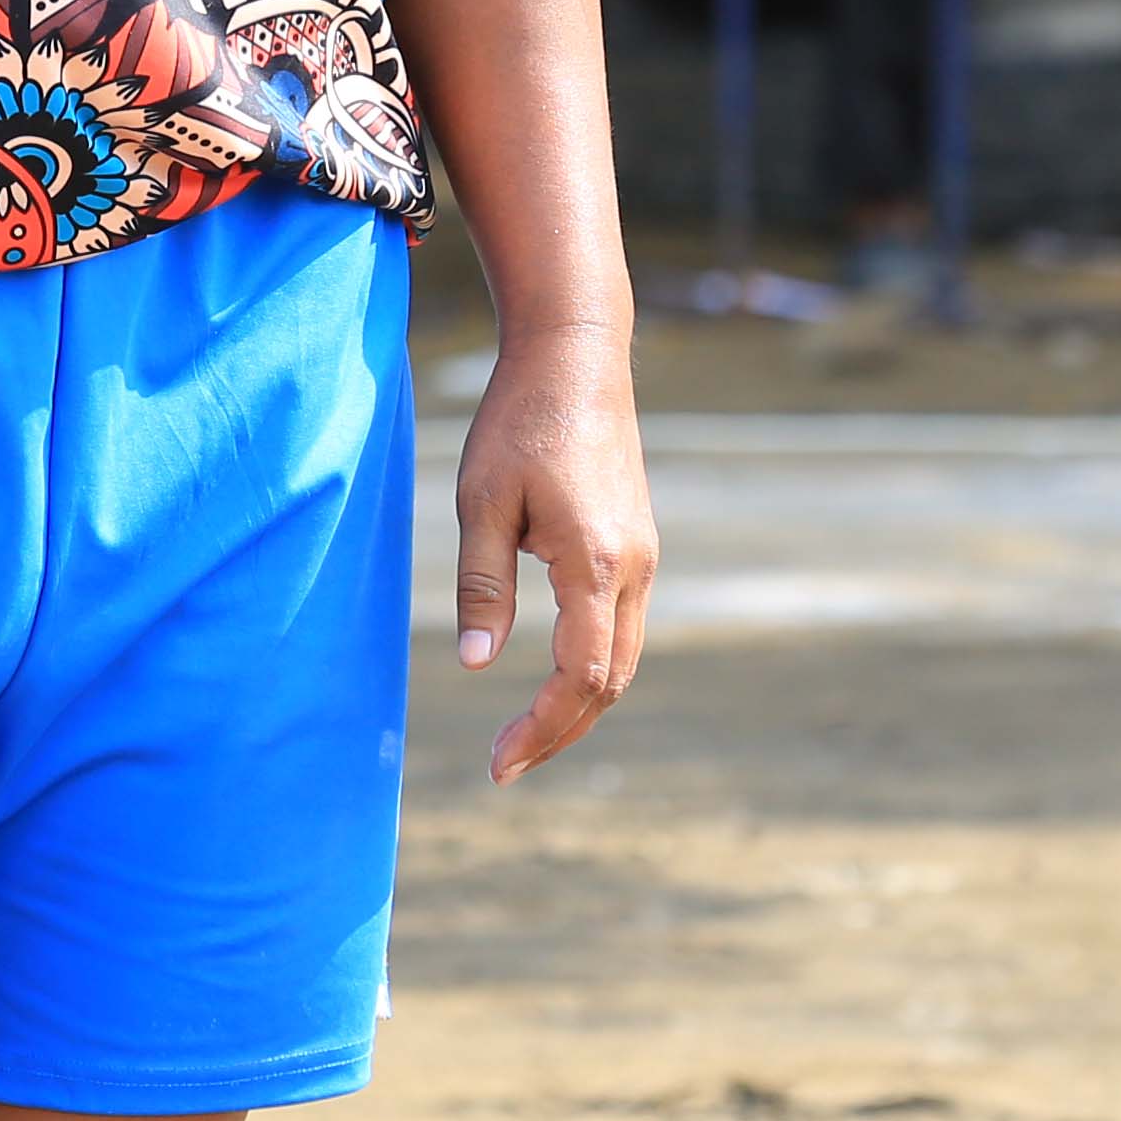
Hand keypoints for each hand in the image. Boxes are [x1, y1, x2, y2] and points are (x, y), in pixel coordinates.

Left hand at [450, 327, 654, 783]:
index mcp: (596, 563)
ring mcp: (645, 557)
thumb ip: (482, 585)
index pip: (579, 677)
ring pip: (623, 659)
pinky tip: (553, 678)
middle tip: (505, 763)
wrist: (577, 356)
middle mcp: (635, 569)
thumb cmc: (521, 420)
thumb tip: (476, 665)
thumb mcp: (482, 501)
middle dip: (561, 731)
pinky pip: (624, 628)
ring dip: (580, 704)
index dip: (542, 728)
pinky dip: (593, 668)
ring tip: (526, 734)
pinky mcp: (639, 544)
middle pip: (609, 682)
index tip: (499, 763)